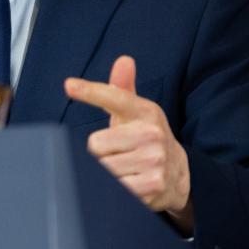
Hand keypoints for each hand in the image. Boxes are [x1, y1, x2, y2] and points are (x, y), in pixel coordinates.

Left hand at [64, 56, 193, 234]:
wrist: (178, 174)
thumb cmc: (145, 138)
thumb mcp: (136, 112)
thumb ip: (121, 89)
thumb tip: (124, 60)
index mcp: (145, 111)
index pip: (115, 97)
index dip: (91, 91)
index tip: (70, 86)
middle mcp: (152, 134)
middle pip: (96, 143)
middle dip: (99, 152)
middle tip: (117, 153)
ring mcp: (154, 160)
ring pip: (103, 167)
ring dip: (105, 171)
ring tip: (124, 168)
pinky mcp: (152, 185)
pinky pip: (113, 187)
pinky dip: (114, 188)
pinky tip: (129, 182)